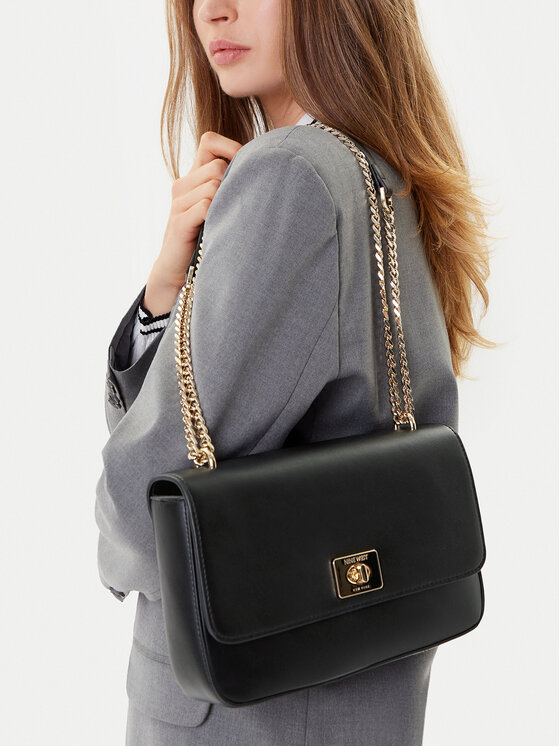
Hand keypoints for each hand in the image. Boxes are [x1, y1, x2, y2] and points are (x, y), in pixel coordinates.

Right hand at [144, 131, 243, 314]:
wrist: (178, 271)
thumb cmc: (207, 238)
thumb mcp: (220, 208)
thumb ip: (232, 187)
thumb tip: (269, 171)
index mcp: (193, 176)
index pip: (209, 140)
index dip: (230, 147)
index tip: (246, 167)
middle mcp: (182, 184)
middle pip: (218, 165)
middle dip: (233, 184)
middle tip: (237, 209)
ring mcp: (178, 202)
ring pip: (214, 184)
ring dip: (227, 204)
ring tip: (227, 223)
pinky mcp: (178, 221)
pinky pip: (206, 206)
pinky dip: (218, 217)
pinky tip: (219, 230)